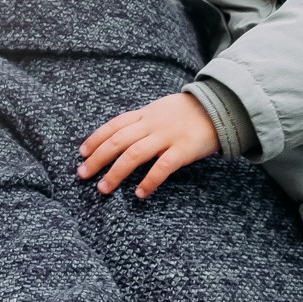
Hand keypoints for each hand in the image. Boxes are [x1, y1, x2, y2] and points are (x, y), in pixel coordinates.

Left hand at [79, 90, 220, 197]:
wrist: (220, 107)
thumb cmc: (188, 112)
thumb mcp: (161, 109)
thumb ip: (143, 121)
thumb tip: (121, 136)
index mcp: (145, 113)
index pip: (113, 125)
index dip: (95, 139)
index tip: (82, 153)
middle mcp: (152, 124)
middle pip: (117, 141)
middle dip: (97, 159)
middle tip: (83, 174)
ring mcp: (167, 136)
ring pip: (134, 155)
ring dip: (116, 173)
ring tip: (103, 188)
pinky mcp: (183, 150)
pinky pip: (162, 167)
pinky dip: (148, 181)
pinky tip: (139, 194)